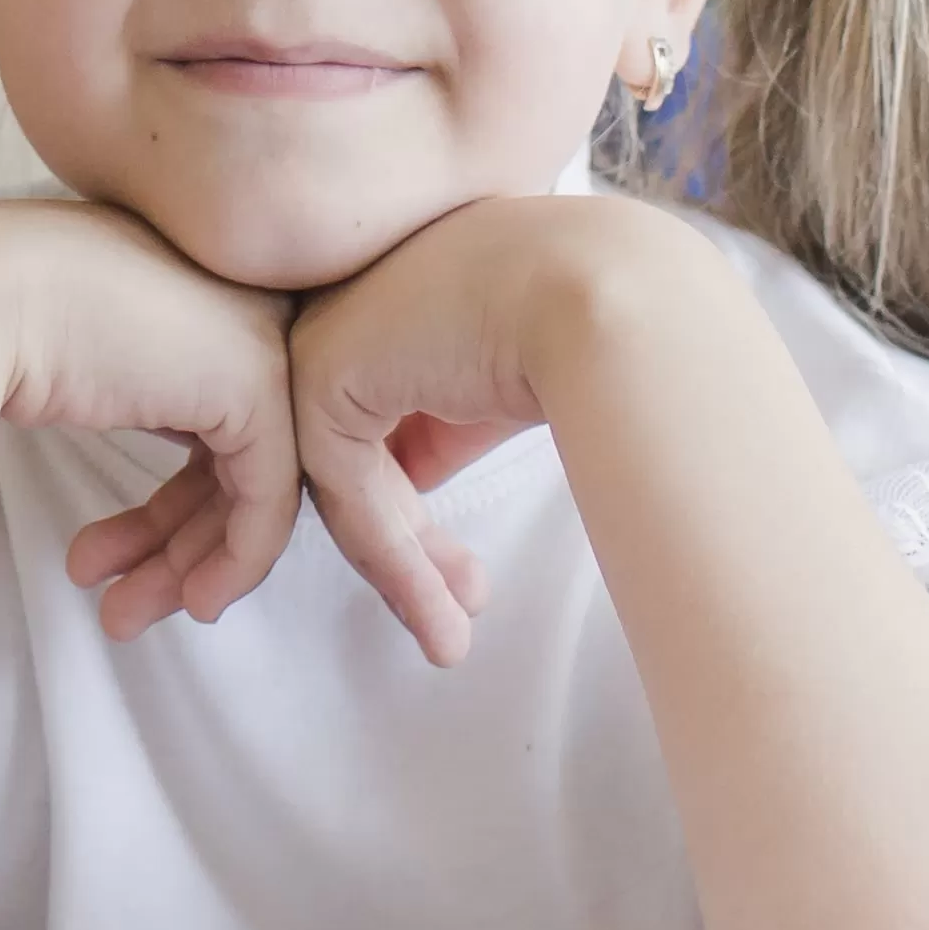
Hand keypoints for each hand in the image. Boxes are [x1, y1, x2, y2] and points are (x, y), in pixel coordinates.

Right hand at [0, 198, 305, 639]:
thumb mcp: (83, 363)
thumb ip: (131, 394)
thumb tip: (156, 482)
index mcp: (206, 295)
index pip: (212, 427)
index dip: (169, 511)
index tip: (107, 558)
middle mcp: (247, 310)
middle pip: (231, 462)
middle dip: (174, 549)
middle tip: (117, 609)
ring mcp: (260, 341)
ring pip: (253, 487)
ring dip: (189, 566)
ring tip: (121, 619)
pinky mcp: (259, 383)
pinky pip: (268, 498)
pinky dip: (237, 560)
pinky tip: (190, 602)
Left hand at [279, 194, 656, 666]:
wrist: (609, 290)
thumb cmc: (583, 322)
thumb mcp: (495, 385)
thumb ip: (440, 425)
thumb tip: (411, 489)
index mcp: (380, 302)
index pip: (375, 424)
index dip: (414, 513)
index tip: (468, 579)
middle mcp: (336, 313)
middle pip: (348, 460)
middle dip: (404, 549)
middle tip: (459, 611)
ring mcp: (319, 340)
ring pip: (345, 489)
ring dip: (404, 573)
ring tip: (452, 639)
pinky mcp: (319, 379)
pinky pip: (350, 497)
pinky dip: (399, 565)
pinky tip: (446, 618)